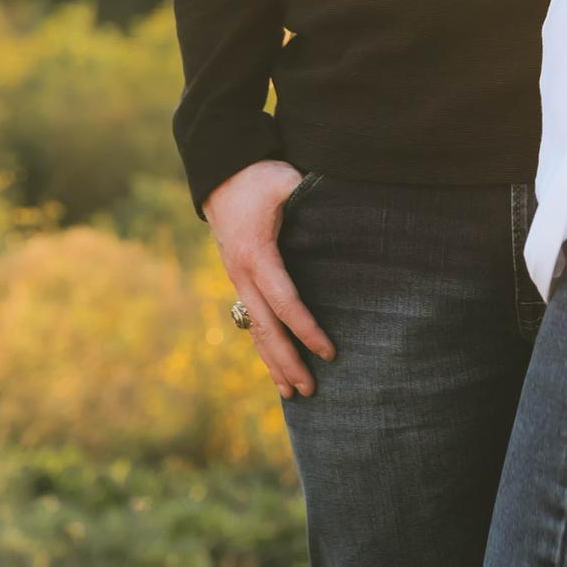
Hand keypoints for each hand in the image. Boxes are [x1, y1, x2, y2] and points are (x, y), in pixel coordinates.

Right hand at [203, 159, 336, 397]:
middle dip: (287, 361)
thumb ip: (311, 197)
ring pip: (254, 330)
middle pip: (266, 328)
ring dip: (272, 363)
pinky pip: (250, 320)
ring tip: (292, 394)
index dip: (307, 330)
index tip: (330, 352)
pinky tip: (274, 368)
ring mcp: (237, 279)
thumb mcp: (286, 182)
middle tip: (311, 390)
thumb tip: (346, 209)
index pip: (285, 302)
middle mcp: (242, 274)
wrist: (221, 172)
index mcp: (257, 255)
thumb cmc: (259, 176)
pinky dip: (263, 346)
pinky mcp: (238, 278)